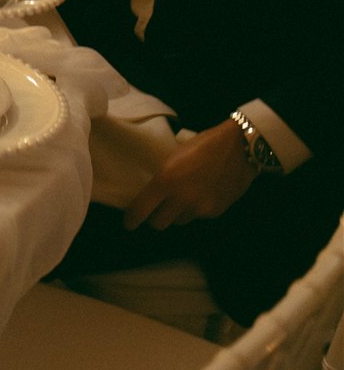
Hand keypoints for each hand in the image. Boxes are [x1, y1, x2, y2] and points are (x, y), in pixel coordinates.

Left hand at [124, 121, 257, 230]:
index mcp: (165, 181)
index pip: (141, 210)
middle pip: (158, 223)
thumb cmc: (203, 146)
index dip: (132, 219)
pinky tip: (200, 196)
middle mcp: (182, 198)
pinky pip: (198, 217)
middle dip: (154, 219)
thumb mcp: (173, 158)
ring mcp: (200, 207)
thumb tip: (152, 195)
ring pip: (178, 221)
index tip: (129, 223)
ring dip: (175, 214)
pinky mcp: (215, 211)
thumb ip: (162, 179)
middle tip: (154, 211)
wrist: (240, 148)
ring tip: (180, 200)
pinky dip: (195, 211)